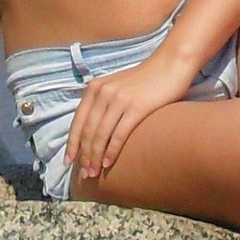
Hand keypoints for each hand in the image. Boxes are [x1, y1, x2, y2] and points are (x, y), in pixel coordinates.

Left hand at [66, 50, 194, 185]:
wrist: (171, 64)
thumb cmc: (146, 79)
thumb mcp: (117, 86)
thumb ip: (103, 103)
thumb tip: (93, 132)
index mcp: (95, 88)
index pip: (78, 121)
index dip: (72, 144)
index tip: (67, 162)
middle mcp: (103, 92)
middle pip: (88, 131)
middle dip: (84, 156)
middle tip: (85, 175)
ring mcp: (120, 99)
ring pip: (101, 135)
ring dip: (95, 157)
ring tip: (94, 173)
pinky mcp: (137, 107)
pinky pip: (119, 134)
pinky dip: (111, 151)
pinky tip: (108, 163)